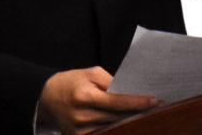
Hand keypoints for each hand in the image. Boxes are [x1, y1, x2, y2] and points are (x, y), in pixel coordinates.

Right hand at [38, 66, 158, 134]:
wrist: (46, 98)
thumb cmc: (71, 82)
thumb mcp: (90, 73)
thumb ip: (110, 82)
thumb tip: (130, 93)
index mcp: (85, 95)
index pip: (117, 101)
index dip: (137, 102)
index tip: (155, 100)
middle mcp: (82, 116)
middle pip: (118, 117)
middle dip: (136, 112)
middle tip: (155, 107)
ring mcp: (80, 131)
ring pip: (113, 127)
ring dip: (128, 121)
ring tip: (142, 114)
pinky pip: (103, 133)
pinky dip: (115, 128)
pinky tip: (125, 122)